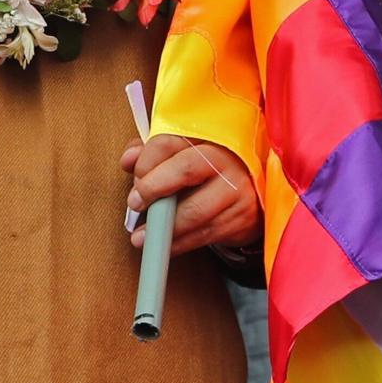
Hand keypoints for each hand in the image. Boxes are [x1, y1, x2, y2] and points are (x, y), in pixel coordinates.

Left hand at [120, 134, 260, 254]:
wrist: (253, 191)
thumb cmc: (208, 171)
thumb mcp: (181, 154)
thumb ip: (152, 153)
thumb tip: (128, 160)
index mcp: (206, 137)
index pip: (170, 141)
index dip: (146, 160)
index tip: (134, 176)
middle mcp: (226, 159)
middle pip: (186, 169)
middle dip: (154, 188)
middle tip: (135, 203)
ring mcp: (237, 189)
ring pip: (195, 210)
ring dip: (163, 228)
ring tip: (141, 236)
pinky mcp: (242, 217)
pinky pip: (205, 234)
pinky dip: (180, 244)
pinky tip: (165, 245)